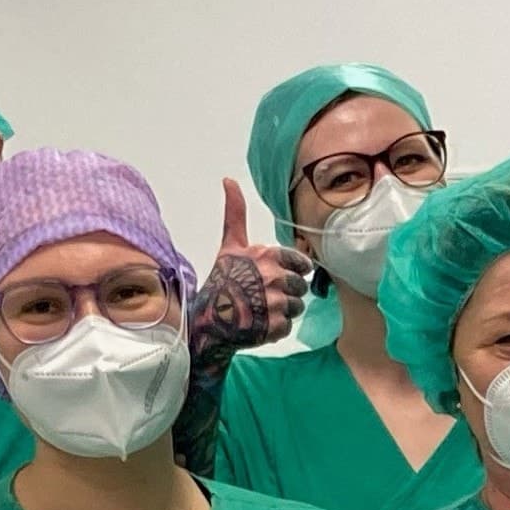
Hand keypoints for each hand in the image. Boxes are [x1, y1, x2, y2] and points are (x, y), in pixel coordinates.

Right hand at [187, 178, 314, 361]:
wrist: (208, 319)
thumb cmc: (220, 280)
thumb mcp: (230, 244)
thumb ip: (236, 214)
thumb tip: (229, 180)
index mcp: (268, 256)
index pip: (301, 264)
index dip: (292, 271)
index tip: (277, 277)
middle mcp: (274, 278)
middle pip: (301, 287)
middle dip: (287, 292)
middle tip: (265, 296)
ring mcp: (275, 303)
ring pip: (296, 307)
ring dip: (283, 311)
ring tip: (261, 310)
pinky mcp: (274, 326)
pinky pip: (288, 327)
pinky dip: (276, 328)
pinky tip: (260, 323)